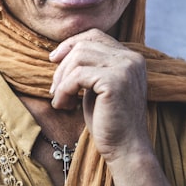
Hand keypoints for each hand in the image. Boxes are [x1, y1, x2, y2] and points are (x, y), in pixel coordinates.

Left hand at [49, 29, 150, 163]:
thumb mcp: (97, 88)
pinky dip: (64, 90)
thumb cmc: (109, 122)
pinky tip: (64, 105)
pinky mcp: (115, 82)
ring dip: (62, 80)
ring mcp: (125, 68)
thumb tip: (60, 53)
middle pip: (83, 45)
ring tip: (60, 100)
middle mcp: (132, 58)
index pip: (95, 35)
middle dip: (62, 67)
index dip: (71, 44)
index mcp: (131, 58)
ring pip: (78, 57)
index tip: (54, 59)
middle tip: (55, 90)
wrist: (126, 150)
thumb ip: (89, 68)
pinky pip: (77, 76)